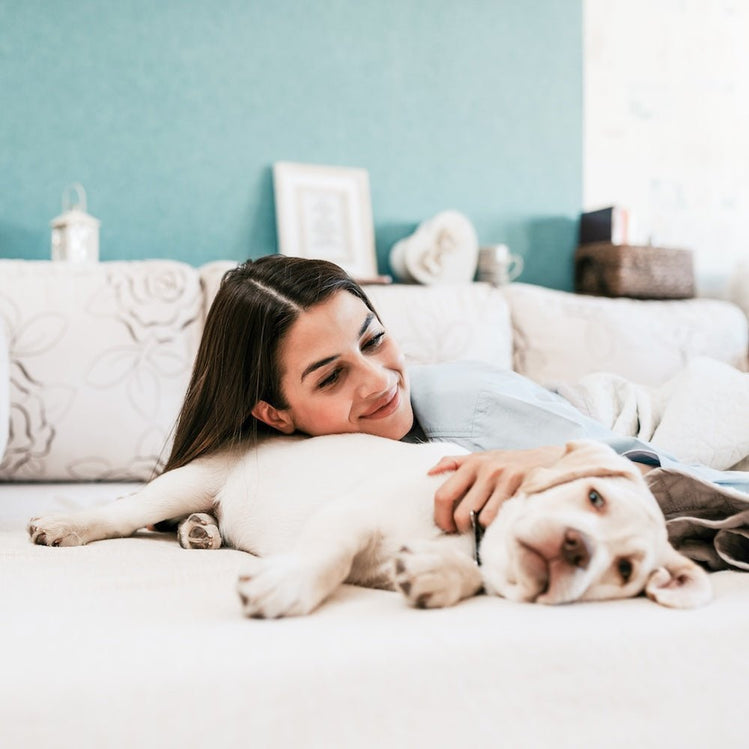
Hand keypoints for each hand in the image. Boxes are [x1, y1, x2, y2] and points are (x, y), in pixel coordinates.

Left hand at [429, 445, 565, 532]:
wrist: (550, 459)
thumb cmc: (510, 463)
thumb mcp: (481, 457)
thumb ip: (454, 463)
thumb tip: (429, 472)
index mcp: (472, 463)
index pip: (443, 495)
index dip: (441, 517)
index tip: (447, 527)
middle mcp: (487, 470)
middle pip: (461, 514)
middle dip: (461, 529)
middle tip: (467, 531)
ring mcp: (506, 479)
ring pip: (483, 520)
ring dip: (484, 530)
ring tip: (488, 526)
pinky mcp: (524, 489)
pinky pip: (504, 519)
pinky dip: (501, 526)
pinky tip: (504, 523)